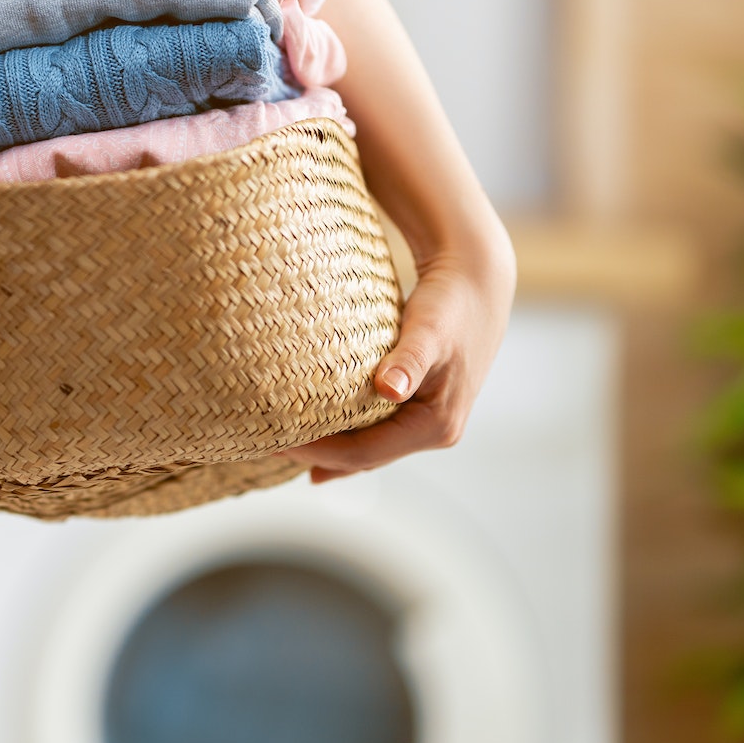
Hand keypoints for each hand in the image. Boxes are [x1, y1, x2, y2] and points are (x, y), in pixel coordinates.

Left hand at [296, 237, 514, 482]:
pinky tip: (317, 455)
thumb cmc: (450, 305)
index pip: (365, 453)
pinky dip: (346, 441)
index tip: (277, 440)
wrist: (477, 284)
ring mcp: (430, 424)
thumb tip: (390, 391)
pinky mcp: (420, 408)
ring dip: (329, 453)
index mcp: (437, 425)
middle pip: (365, 458)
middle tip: (266, 444)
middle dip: (316, 456)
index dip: (318, 452)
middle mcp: (437, 433)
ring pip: (370, 451)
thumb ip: (408, 361)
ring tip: (282, 449)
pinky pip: (376, 435)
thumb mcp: (429, 331)